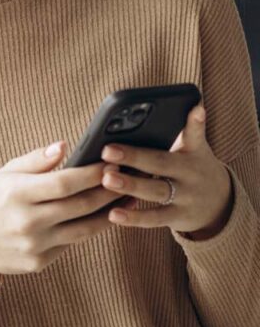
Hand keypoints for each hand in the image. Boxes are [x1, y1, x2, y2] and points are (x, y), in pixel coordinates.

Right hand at [0, 139, 126, 278]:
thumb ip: (35, 160)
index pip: (63, 182)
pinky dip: (91, 229)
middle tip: (130, 178)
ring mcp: (34, 244)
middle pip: (79, 205)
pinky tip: (104, 216)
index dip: (92, 173)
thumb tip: (64, 146)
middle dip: (109, 190)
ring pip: (84, 228)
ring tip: (128, 198)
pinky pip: (72, 243)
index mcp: (16, 193)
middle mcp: (26, 221)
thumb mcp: (5, 174)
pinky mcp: (40, 262)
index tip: (112, 163)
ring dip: (110, 213)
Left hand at [101, 104, 233, 238]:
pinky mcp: (177, 217)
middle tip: (107, 150)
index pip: (194, 134)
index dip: (195, 122)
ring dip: (130, 185)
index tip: (195, 108)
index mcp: (193, 152)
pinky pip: (154, 218)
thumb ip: (183, 132)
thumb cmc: (193, 167)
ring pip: (155, 191)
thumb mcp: (195, 149)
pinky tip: (113, 214)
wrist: (220, 203)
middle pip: (161, 163)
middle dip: (134, 156)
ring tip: (107, 179)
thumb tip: (173, 110)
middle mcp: (190, 174)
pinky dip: (134, 217)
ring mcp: (185, 197)